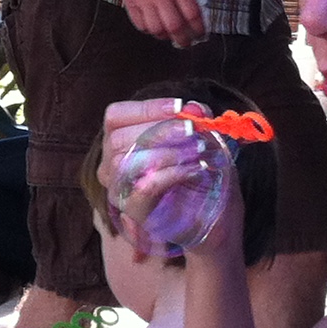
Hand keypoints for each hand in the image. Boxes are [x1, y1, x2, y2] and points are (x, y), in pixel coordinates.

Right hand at [96, 98, 238, 264]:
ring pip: (126, 161)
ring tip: (197, 151)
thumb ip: (195, 122)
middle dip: (159, 129)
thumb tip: (195, 108)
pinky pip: (144, 187)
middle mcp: (111, 164)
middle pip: (118, 137)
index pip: (115, 116)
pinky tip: (194, 170)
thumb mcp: (202, 141)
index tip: (181, 108)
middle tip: (193, 129)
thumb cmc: (202, 175)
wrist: (215, 219)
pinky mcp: (133, 211)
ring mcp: (119, 190)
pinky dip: (171, 173)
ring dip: (166, 151)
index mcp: (120, 141)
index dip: (146, 108)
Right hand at [113, 0, 206, 46]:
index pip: (192, 14)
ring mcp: (144, 0)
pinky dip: (149, 29)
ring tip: (168, 34)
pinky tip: (153, 26)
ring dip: (165, 36)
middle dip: (183, 40)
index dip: (199, 29)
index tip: (201, 34)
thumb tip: (193, 16)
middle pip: (175, 27)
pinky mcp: (130, 2)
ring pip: (156, 29)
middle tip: (186, 43)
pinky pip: (140, 25)